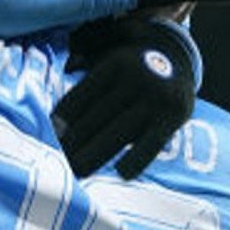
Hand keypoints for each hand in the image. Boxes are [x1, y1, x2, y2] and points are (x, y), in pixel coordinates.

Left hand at [52, 15, 199, 178]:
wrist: (179, 58)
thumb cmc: (132, 66)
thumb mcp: (110, 58)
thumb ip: (86, 76)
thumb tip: (57, 114)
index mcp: (115, 63)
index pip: (82, 95)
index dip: (63, 118)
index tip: (50, 136)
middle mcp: (137, 77)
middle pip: (96, 117)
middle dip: (74, 142)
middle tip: (58, 160)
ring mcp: (156, 98)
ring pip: (118, 134)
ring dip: (95, 156)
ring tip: (78, 171)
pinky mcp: (174, 117)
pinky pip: (150, 145)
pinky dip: (135, 160)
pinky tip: (120, 172)